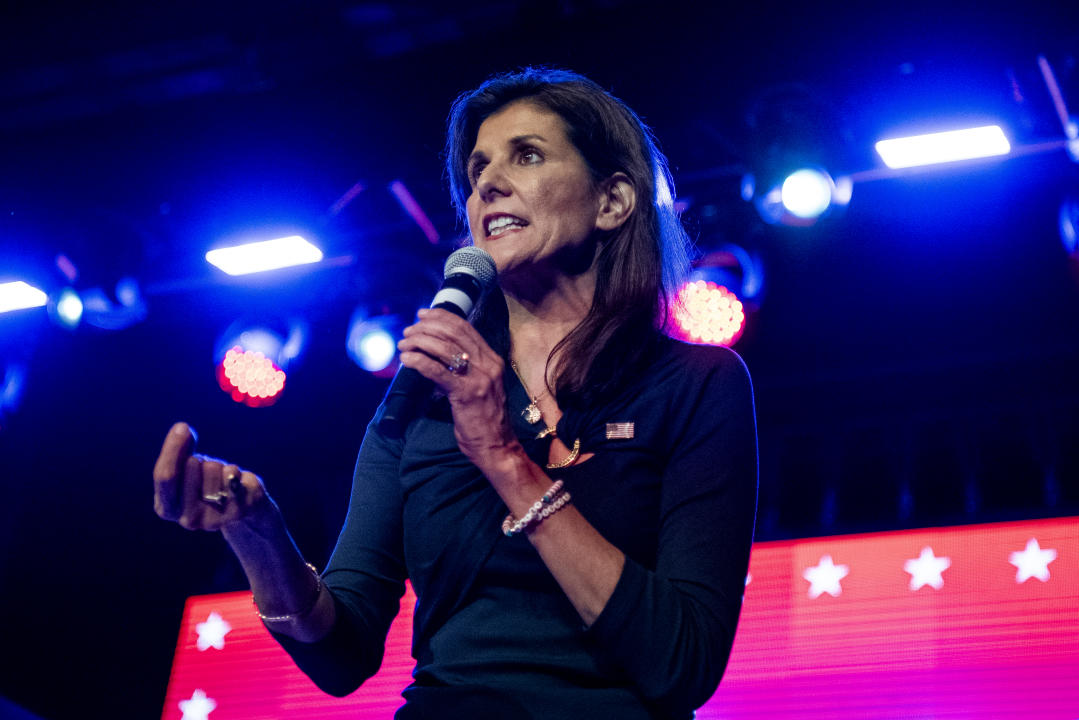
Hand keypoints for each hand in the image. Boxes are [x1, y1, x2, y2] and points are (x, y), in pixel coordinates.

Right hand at [152, 422, 275, 532]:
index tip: (182, 427)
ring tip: (223, 480)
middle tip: (208, 472)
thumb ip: (178, 452)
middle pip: (192, 467)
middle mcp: (189, 519)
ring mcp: (216, 519)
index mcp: (167, 509)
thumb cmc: (206, 485)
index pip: (165, 476)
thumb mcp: (187, 470)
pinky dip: (238, 472)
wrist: (241, 508)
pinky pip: (236, 475)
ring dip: (221, 467)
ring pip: (217, 469)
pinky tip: (238, 485)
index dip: (172, 448)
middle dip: (201, 460)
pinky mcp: (241, 511)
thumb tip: (182, 429)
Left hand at [397, 308, 519, 470]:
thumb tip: (438, 355)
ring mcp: (478, 378)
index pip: (466, 328)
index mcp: (492, 360)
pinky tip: (406, 360)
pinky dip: (419, 361)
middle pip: (453, 333)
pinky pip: (438, 371)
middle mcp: (488, 365)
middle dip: (427, 327)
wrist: (497, 446)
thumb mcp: (482, 386)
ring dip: (419, 342)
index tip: (423, 315)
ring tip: (404, 345)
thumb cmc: (485, 418)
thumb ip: (467, 369)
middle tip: (409, 331)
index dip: (442, 317)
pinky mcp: (465, 393)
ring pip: (444, 348)